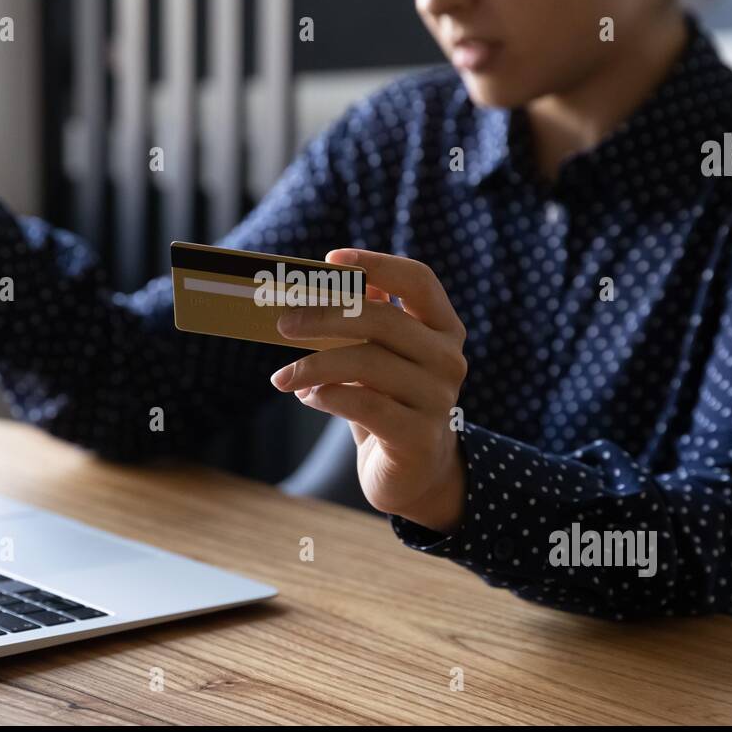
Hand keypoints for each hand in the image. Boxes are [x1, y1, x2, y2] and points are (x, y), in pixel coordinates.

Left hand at [269, 249, 469, 533]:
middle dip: (326, 316)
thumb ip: (367, 318)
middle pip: (384, 320)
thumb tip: (329, 276)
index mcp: (444, 329)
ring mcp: (439, 399)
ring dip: (314, 366)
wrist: (414, 472)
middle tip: (284, 323)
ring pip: (368, 364)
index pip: (419, 281)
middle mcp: (449, 360)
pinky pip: (365, 405)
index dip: (378, 264)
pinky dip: (327, 396)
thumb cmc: (389, 400)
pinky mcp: (419, 437)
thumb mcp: (380, 355)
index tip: (332, 260)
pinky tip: (307, 397)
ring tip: (283, 377)